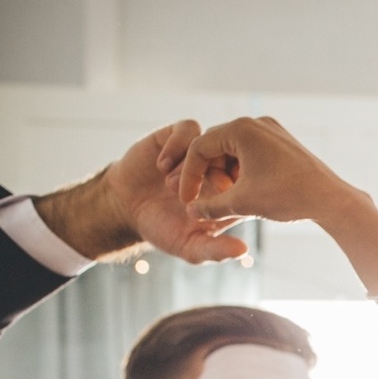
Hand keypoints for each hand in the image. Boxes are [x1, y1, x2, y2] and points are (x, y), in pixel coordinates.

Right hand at [33, 121, 246, 263]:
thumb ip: (216, 251)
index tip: (218, 204)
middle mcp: (218, 168)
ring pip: (212, 142)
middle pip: (234, 158)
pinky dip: (176, 145)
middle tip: (193, 194)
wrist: (128, 208)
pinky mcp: (177, 136)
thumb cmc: (164, 230)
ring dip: (191, 164)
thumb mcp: (191, 248)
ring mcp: (199, 151)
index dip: (237, 191)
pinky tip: (162, 167)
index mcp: (230, 193)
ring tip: (170, 185)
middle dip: (214, 175)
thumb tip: (243, 250)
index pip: (249, 183)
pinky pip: (189, 128)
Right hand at [176, 116, 362, 228]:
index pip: (199, 148)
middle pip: (215, 146)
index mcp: (241, 129)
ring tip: (233, 197)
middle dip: (209, 174)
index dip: (189, 176)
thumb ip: (211, 207)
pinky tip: (248, 191)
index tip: (188, 199)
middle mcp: (255, 122)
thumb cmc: (287, 198)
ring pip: (232, 151)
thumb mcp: (242, 203)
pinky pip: (250, 152)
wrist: (331, 199)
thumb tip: (191, 211)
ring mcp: (270, 130)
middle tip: (211, 199)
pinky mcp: (280, 141)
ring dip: (225, 174)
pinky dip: (242, 171)